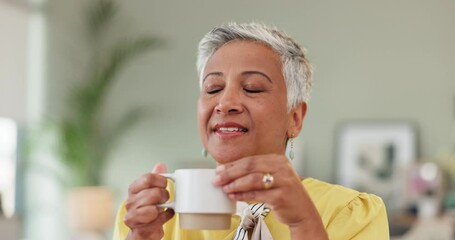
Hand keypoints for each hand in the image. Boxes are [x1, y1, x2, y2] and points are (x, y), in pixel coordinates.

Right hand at [124, 163, 173, 239]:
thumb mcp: (151, 191)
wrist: (143, 230)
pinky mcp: (138, 230)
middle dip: (164, 196)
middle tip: (165, 198)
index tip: (165, 184)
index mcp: (133, 189)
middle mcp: (130, 202)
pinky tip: (163, 217)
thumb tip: (160, 165)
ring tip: (162, 208)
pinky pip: (157, 221)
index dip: (161, 180)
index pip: (148, 178)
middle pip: (154, 193)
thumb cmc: (148, 208)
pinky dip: (164, 218)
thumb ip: (155, 178)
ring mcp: (132, 216)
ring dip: (163, 209)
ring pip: (153, 209)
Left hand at [213, 154, 327, 238]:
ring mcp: (283, 182)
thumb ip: (255, 172)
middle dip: (230, 173)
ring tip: (224, 188)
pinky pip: (256, 195)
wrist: (303, 211)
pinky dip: (242, 196)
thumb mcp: (273, 176)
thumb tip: (228, 171)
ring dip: (235, 184)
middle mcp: (282, 168)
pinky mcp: (281, 196)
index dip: (232, 165)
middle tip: (217, 179)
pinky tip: (234, 196)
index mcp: (278, 159)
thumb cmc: (284, 193)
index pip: (250, 159)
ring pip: (252, 180)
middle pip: (250, 167)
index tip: (218, 170)